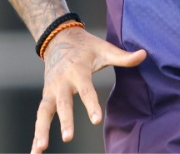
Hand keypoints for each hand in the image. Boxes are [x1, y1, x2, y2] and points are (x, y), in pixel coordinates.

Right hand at [32, 26, 146, 152]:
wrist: (59, 38)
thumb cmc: (86, 46)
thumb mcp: (104, 48)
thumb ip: (123, 56)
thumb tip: (144, 55)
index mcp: (77, 70)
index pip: (86, 90)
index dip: (91, 104)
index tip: (96, 120)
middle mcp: (61, 82)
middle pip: (63, 103)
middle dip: (65, 120)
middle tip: (68, 138)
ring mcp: (51, 90)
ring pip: (44, 112)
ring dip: (41, 130)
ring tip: (40, 149)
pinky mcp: (46, 97)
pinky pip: (40, 116)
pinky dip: (37, 133)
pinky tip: (36, 151)